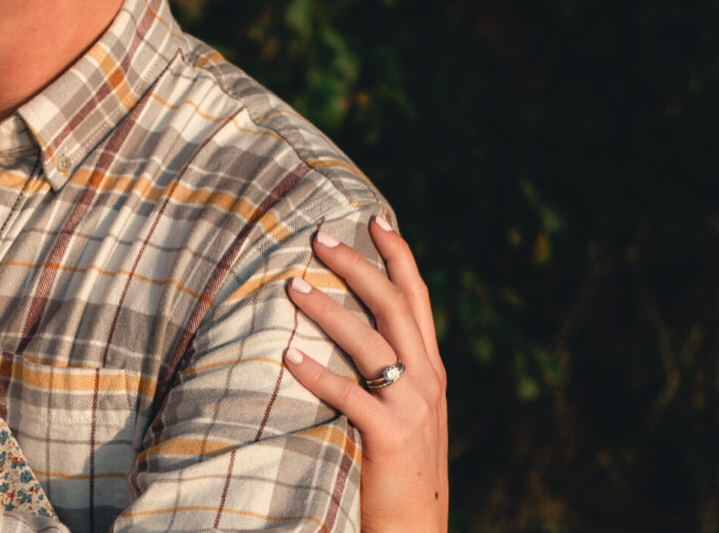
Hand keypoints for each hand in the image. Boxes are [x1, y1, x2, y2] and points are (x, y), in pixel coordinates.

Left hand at [283, 216, 448, 532]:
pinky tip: (287, 355)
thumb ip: (388, 376)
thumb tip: (349, 334)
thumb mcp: (403, 414)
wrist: (417, 530)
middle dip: (359, 265)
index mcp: (431, 371)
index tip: (374, 218)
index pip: (417, 299)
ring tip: (290, 285)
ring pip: (371, 343)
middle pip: (395, 306)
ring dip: (328, 310)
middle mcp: (428, 381)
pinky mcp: (391, 437)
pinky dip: (317, 373)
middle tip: (319, 235)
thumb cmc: (397, 472)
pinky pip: (349, 396)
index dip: (398, 255)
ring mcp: (413, 409)